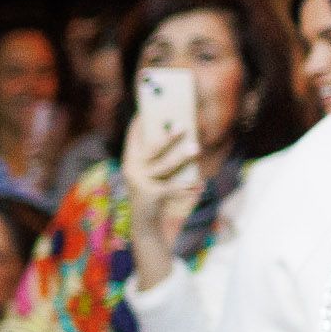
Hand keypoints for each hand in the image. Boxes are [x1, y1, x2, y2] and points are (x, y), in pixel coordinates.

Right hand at [122, 109, 202, 271]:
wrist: (144, 224)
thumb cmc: (153, 192)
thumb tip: (181, 137)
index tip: (148, 108)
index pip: (133, 136)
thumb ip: (159, 158)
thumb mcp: (152, 174)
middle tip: (184, 125)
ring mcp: (140, 182)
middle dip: (168, 137)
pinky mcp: (151, 195)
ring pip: (165, 166)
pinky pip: (174, 188)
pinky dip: (188, 187)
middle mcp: (131, 169)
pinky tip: (200, 185)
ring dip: (182, 157)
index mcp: (130, 160)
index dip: (140, 121)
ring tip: (196, 149)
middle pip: (152, 149)